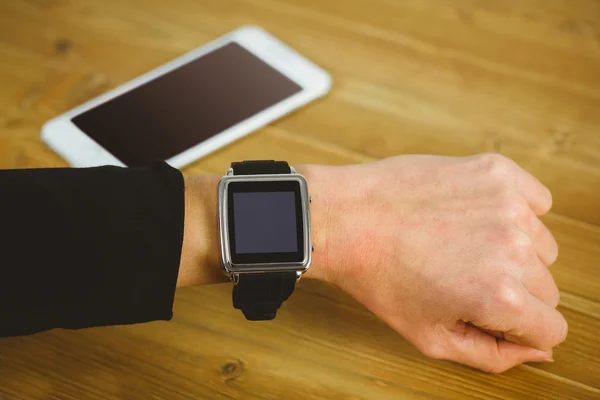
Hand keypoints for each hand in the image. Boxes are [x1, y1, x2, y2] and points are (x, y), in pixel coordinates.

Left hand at [300, 153, 566, 372]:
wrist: (345, 219)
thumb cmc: (379, 278)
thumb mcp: (430, 337)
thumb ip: (493, 356)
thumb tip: (538, 350)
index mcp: (501, 297)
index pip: (551, 328)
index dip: (519, 328)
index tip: (489, 312)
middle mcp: (513, 249)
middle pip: (546, 287)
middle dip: (513, 290)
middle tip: (463, 276)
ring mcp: (508, 204)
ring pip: (540, 245)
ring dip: (512, 250)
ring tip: (461, 244)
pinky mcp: (496, 171)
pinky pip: (535, 199)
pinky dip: (516, 210)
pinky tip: (476, 215)